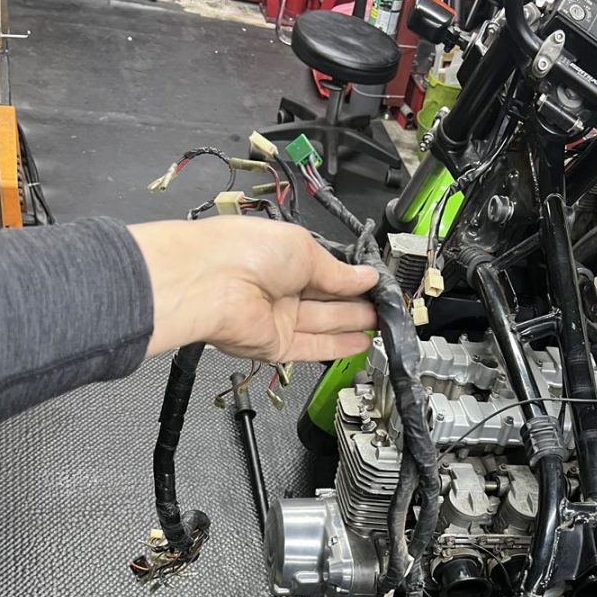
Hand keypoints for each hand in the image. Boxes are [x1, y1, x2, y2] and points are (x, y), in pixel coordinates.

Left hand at [130, 218, 378, 361]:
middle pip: (327, 299)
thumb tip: (365, 276)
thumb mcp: (304, 249)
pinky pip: (311, 347)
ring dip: (353, 324)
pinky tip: (361, 342)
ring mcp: (277, 318)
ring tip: (382, 323)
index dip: (353, 277)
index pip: (326, 271)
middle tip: (386, 305)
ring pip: (323, 324)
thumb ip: (338, 271)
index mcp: (283, 257)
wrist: (210, 283)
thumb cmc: (246, 251)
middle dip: (358, 302)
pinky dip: (337, 346)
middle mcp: (280, 288)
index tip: (378, 283)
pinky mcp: (275, 345)